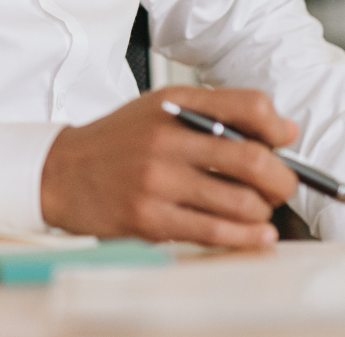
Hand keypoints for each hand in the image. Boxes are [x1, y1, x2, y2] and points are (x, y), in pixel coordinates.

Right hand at [38, 87, 299, 249]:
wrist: (59, 173)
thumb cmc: (116, 143)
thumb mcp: (160, 110)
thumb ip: (220, 114)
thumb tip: (286, 131)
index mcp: (173, 106)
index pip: (249, 106)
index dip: (278, 128)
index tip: (283, 143)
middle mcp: (166, 140)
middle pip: (254, 160)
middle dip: (282, 180)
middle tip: (279, 187)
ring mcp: (157, 181)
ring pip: (242, 204)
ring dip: (262, 213)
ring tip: (255, 212)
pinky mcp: (150, 219)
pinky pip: (216, 233)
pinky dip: (246, 239)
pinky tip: (252, 236)